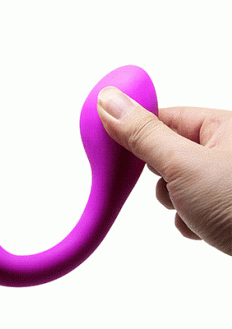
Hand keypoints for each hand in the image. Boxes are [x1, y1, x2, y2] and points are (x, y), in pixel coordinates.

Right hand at [97, 87, 231, 255]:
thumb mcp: (184, 165)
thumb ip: (142, 134)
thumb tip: (108, 101)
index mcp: (223, 126)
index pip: (163, 117)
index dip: (136, 132)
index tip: (113, 148)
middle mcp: (227, 149)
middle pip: (167, 153)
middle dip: (162, 177)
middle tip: (174, 186)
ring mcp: (227, 180)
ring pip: (177, 185)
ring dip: (176, 203)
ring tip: (197, 212)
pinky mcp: (228, 206)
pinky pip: (192, 206)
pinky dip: (190, 219)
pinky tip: (206, 228)